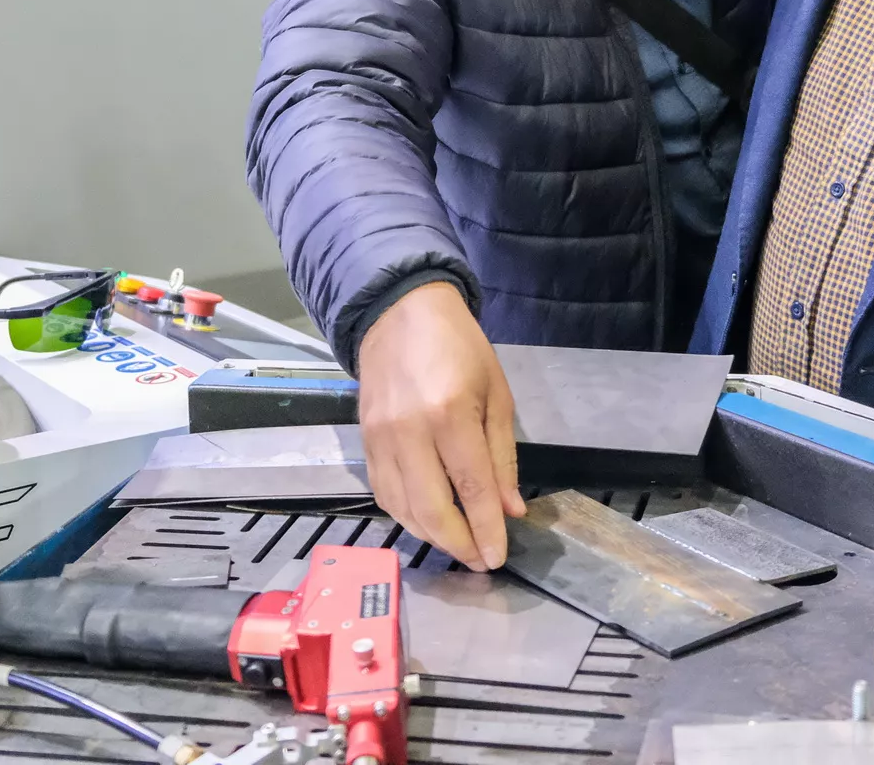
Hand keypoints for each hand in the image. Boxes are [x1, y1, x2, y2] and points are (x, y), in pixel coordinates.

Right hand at [357, 281, 524, 569]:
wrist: (400, 312)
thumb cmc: (459, 347)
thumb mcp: (496, 393)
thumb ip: (502, 456)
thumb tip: (509, 510)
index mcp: (450, 413)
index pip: (471, 488)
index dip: (486, 529)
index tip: (497, 556)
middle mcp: (409, 431)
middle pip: (431, 509)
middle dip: (459, 544)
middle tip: (479, 560)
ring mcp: (381, 439)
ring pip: (402, 509)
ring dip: (432, 537)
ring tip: (458, 545)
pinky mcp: (364, 442)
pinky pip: (383, 493)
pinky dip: (405, 516)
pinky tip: (427, 522)